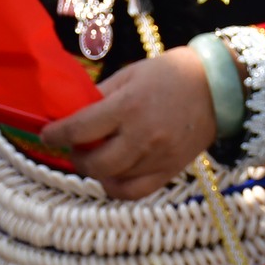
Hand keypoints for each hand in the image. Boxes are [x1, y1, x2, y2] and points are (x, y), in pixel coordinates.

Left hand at [38, 47, 217, 200]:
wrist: (217, 87)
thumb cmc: (170, 73)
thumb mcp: (132, 73)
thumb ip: (102, 95)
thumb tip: (73, 112)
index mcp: (129, 105)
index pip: (81, 128)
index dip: (56, 134)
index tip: (47, 135)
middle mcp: (141, 135)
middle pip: (94, 162)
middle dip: (75, 157)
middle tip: (74, 147)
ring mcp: (157, 156)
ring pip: (111, 179)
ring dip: (95, 170)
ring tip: (94, 156)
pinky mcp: (169, 170)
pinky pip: (134, 191)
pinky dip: (116, 187)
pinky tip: (112, 175)